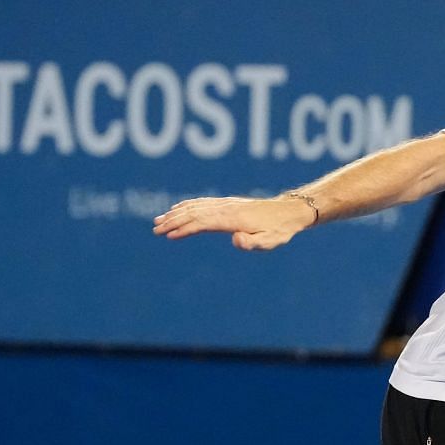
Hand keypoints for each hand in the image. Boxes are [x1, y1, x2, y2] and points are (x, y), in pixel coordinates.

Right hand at [152, 195, 313, 250]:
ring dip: (176, 212)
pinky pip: (203, 202)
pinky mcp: (228, 203)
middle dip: (173, 220)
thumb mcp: (270, 241)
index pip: (202, 222)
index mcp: (232, 218)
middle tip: (155, 229)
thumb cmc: (279, 230)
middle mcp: (226, 208)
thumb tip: (236, 240)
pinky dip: (187, 205)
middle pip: (194, 212)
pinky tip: (178, 208)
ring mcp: (226, 204)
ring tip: (159, 220)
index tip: (168, 235)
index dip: (184, 228)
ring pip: (196, 206)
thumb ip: (252, 243)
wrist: (289, 212)